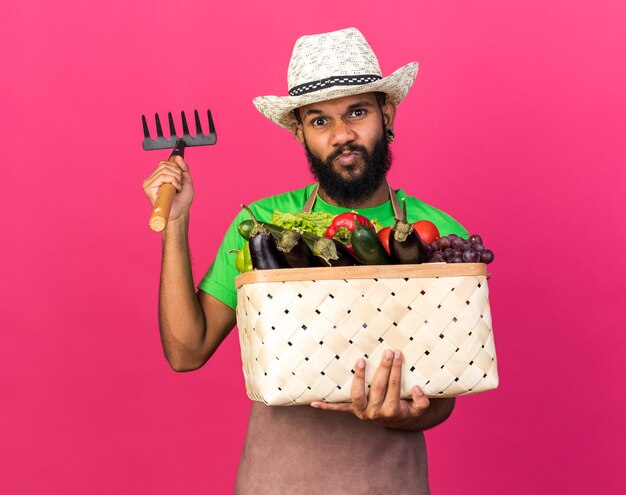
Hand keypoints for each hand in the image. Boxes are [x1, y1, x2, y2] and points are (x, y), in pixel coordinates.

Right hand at [142, 155, 193, 222]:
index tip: (180, 179)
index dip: (176, 168)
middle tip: (179, 184)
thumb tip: (177, 157)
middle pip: (164, 164)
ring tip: (177, 188)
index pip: (164, 162)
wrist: (181, 212)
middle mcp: (152, 179)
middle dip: (177, 173)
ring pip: (164, 169)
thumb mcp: (186, 179)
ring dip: (176, 178)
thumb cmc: (182, 199)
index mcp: (158, 176)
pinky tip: (174, 189)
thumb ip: (183, 167)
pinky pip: (161, 176)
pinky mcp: (148, 188)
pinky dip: (172, 181)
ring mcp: (149, 183)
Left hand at [311, 349, 430, 429]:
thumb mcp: (418, 409)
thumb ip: (421, 402)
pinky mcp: (351, 411)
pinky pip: (338, 409)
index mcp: (392, 410)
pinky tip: (314, 403)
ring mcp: (361, 412)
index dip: (396, 369)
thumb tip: (416, 388)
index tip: (397, 354)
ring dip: (358, 378)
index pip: (394, 385)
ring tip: (361, 361)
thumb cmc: (407, 408)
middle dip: (383, 368)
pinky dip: (326, 407)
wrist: (396, 420)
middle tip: (387, 351)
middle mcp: (374, 412)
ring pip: (357, 394)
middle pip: (378, 387)